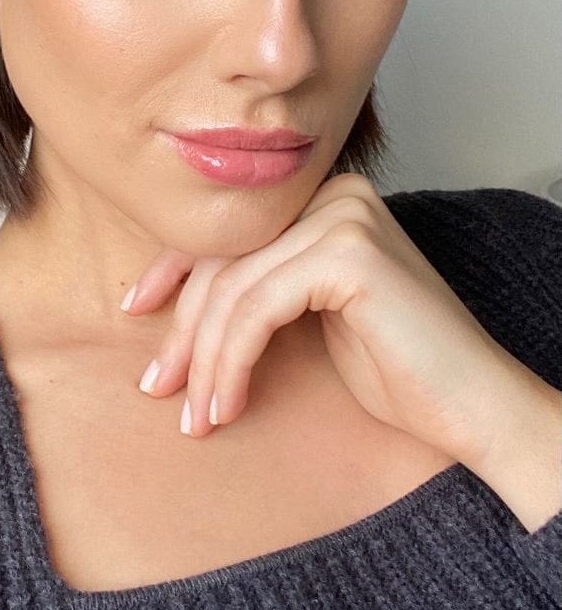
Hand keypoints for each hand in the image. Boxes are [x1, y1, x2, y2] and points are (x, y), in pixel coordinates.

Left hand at [122, 172, 524, 469]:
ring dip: (204, 360)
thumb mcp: (307, 313)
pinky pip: (257, 308)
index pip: (228, 229)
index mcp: (322, 198)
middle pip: (224, 257)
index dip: (173, 269)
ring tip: (197, 416)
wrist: (474, 406)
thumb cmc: (395, 367)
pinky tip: (228, 405)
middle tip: (158, 388)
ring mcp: (342, 215)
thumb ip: (257, 286)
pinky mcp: (347, 252)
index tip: (136, 311)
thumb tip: (167, 301)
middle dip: (182, 329)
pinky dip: (231, 362)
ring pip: (233, 288)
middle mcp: (332, 193)